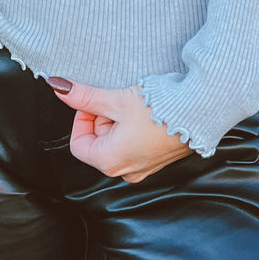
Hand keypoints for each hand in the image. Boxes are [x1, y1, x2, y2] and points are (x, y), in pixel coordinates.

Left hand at [48, 78, 193, 182]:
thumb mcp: (117, 100)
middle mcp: (125, 171)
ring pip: (116, 142)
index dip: (83, 118)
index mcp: (110, 162)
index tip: (95, 102)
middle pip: (98, 142)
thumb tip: (59, 88)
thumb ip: (85, 96)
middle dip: (104, 117)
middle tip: (119, 101)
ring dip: (120, 121)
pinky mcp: (156, 160)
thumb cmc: (160, 110)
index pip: (78, 144)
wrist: (199, 112)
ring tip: (136, 106)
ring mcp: (143, 168)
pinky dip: (134, 128)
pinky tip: (148, 113)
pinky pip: (134, 144)